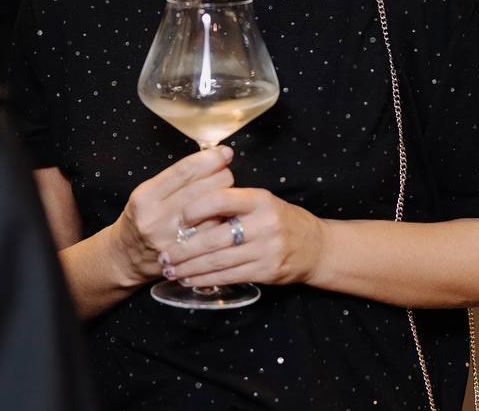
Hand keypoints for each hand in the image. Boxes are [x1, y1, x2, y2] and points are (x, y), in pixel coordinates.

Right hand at [108, 146, 234, 286]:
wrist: (126, 257)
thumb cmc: (142, 218)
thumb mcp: (148, 193)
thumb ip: (176, 177)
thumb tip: (214, 157)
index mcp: (146, 196)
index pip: (184, 171)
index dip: (210, 159)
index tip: (225, 152)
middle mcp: (157, 218)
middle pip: (204, 190)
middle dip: (222, 176)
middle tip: (224, 175)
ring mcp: (172, 240)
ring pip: (215, 211)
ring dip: (225, 200)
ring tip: (222, 196)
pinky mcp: (187, 256)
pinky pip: (215, 232)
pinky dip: (223, 220)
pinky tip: (221, 215)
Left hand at [160, 187, 328, 288]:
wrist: (315, 246)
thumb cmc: (279, 219)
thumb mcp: (260, 201)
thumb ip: (231, 202)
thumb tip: (188, 209)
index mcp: (259, 199)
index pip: (221, 199)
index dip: (196, 208)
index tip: (179, 218)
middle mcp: (263, 224)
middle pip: (214, 237)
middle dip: (184, 248)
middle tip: (163, 254)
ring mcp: (266, 249)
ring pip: (219, 260)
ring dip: (190, 267)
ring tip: (170, 270)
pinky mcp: (266, 271)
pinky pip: (229, 276)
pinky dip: (206, 278)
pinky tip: (190, 279)